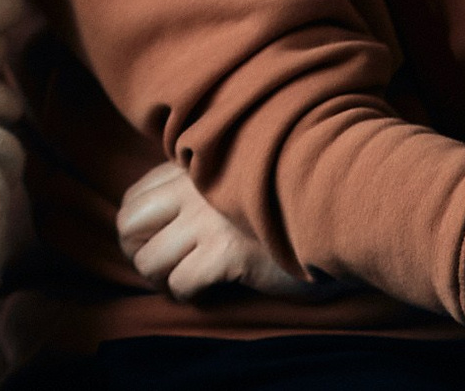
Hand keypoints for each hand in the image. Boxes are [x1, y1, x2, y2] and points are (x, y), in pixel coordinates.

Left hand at [116, 162, 319, 301]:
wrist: (336, 216)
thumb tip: (162, 218)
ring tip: (182, 282)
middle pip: (128, 226)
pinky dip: (187, 294)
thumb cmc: (285, 201)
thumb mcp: (234, 179)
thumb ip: (198, 187)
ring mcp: (207, 221)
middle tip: (162, 269)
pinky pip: (181, 282)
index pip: (134, 198)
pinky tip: (206, 292)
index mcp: (191, 169)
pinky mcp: (227, 253)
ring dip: (161, 280)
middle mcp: (192, 190)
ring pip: (149, 260)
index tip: (154, 245)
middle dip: (137, 254)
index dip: (135, 229)